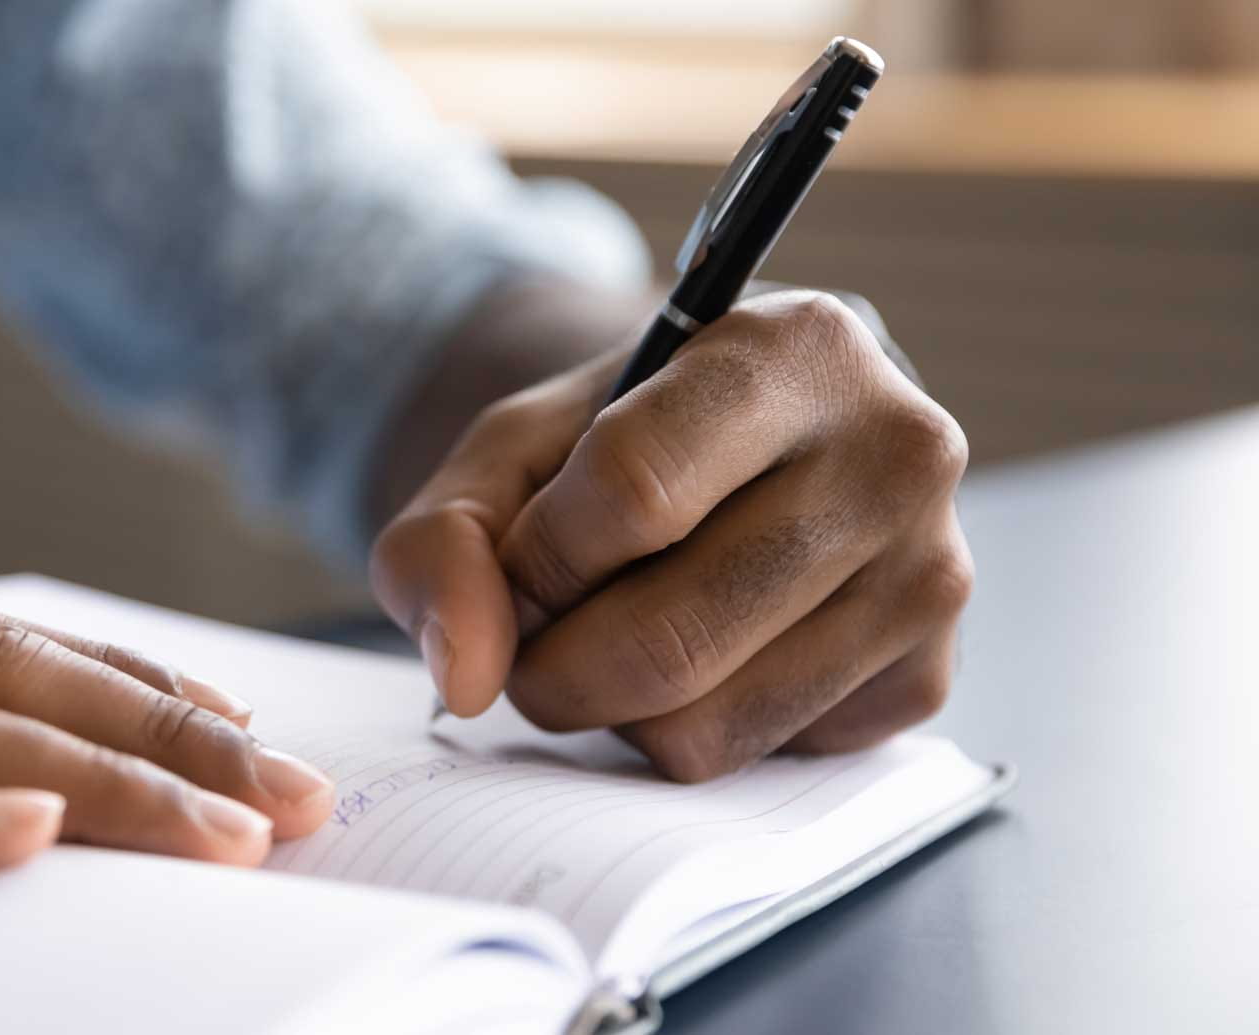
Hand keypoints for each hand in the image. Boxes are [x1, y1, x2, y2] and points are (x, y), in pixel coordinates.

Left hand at [371, 290, 971, 780]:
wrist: (742, 452)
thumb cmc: (619, 442)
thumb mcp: (508, 451)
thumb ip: (444, 541)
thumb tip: (469, 680)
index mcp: (799, 346)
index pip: (633, 494)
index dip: (539, 560)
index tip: (521, 563)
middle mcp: (898, 452)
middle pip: (667, 638)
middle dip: (554, 668)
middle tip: (536, 639)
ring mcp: (931, 574)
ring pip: (706, 725)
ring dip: (614, 711)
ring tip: (616, 634)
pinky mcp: (930, 678)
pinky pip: (758, 762)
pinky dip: (690, 732)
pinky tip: (703, 655)